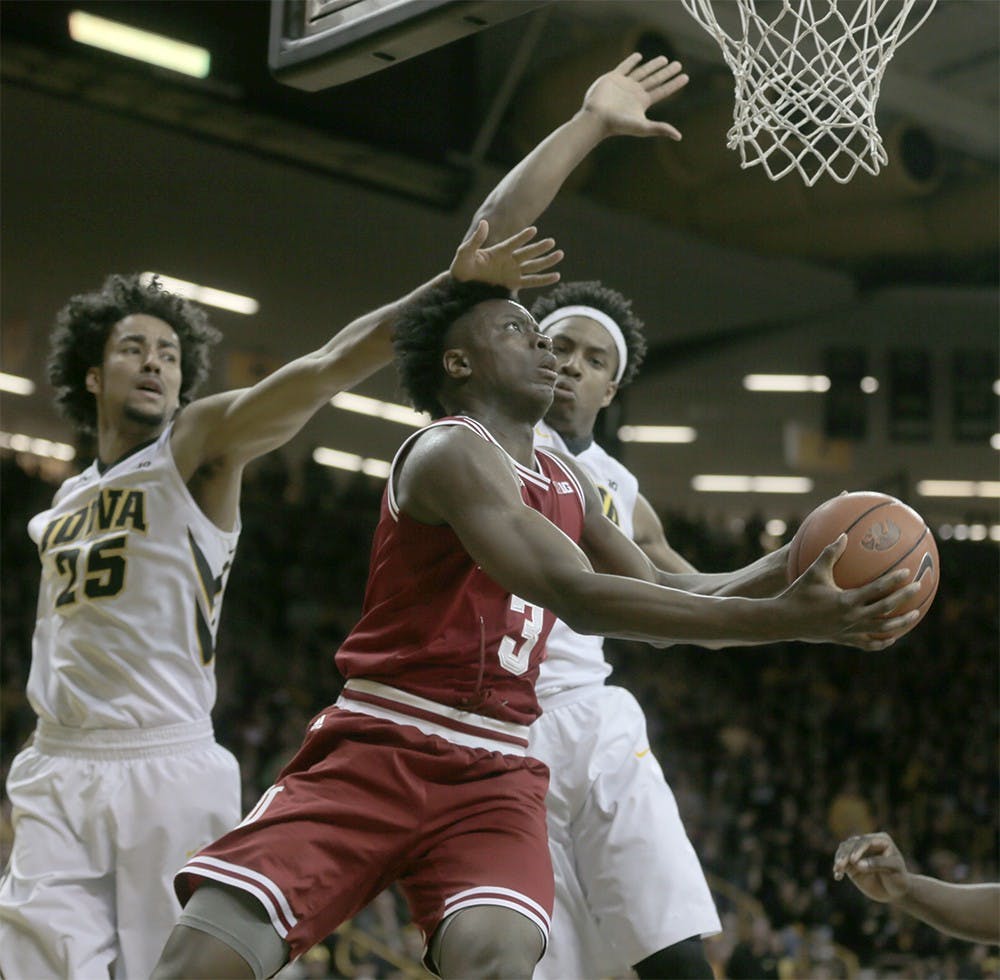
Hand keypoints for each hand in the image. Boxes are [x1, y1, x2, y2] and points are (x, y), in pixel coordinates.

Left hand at [451, 220, 562, 292]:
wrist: (462, 284)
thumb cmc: (462, 266)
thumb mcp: (465, 252)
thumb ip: (475, 239)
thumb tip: (484, 223)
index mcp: (498, 251)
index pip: (513, 242)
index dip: (522, 237)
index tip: (533, 230)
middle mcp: (509, 260)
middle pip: (528, 253)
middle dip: (540, 248)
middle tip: (552, 242)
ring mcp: (512, 271)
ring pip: (533, 266)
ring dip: (546, 261)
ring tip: (560, 254)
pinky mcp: (514, 283)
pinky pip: (531, 281)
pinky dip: (543, 279)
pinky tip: (556, 276)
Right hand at [581, 53, 688, 139]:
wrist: (596, 118)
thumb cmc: (618, 125)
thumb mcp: (642, 127)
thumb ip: (660, 128)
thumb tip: (679, 136)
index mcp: (642, 102)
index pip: (663, 91)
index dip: (674, 84)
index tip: (686, 77)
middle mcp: (635, 92)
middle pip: (655, 79)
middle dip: (667, 72)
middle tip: (678, 64)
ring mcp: (625, 85)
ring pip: (642, 72)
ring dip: (653, 65)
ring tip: (664, 59)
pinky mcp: (613, 78)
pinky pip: (625, 67)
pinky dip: (631, 61)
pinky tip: (639, 56)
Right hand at [779, 536, 921, 649]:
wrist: (785, 621)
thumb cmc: (798, 593)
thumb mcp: (813, 572)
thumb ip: (830, 553)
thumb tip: (844, 535)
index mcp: (846, 600)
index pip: (876, 590)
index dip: (893, 581)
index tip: (907, 572)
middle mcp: (851, 617)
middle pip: (886, 609)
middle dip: (905, 598)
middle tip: (919, 587)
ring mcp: (850, 630)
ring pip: (882, 629)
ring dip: (901, 622)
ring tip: (914, 615)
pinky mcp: (845, 639)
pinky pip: (868, 643)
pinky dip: (882, 640)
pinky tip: (891, 637)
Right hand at [833, 832, 910, 903]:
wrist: (896, 892)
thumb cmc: (899, 878)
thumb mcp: (894, 869)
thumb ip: (878, 864)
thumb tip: (857, 864)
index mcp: (881, 840)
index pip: (866, 841)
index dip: (858, 849)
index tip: (854, 860)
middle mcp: (868, 843)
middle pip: (852, 844)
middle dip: (845, 854)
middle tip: (840, 865)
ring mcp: (858, 852)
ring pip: (844, 850)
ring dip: (839, 859)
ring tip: (837, 870)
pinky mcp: (852, 863)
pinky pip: (842, 862)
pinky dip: (838, 868)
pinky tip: (837, 876)